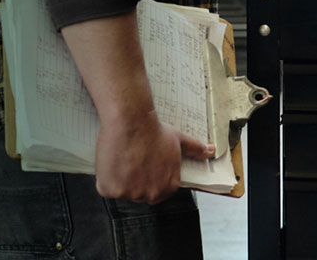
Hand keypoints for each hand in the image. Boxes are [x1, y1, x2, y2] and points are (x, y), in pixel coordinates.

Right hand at [93, 109, 213, 203]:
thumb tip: (210, 151)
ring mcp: (129, 193)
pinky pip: (106, 188)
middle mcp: (150, 194)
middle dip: (135, 181)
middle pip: (139, 194)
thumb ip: (195, 149)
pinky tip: (112, 162)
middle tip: (133, 162)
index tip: (144, 168)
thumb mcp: (179, 140)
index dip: (149, 179)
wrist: (132, 121)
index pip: (158, 192)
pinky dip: (106, 178)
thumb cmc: (154, 131)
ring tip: (123, 159)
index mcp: (168, 186)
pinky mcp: (110, 189)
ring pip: (122, 191)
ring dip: (120, 180)